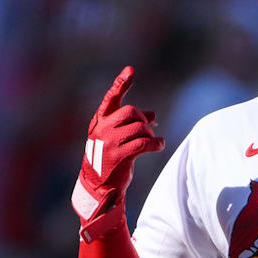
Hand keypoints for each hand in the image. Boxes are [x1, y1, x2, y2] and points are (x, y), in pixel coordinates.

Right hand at [72, 66, 164, 223]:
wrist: (98, 187)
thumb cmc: (110, 159)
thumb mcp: (117, 138)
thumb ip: (132, 123)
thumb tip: (154, 115)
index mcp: (99, 121)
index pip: (111, 98)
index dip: (121, 83)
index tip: (130, 70)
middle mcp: (101, 129)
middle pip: (132, 112)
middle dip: (145, 120)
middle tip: (150, 129)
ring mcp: (108, 143)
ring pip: (139, 128)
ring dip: (150, 135)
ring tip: (154, 142)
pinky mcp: (118, 157)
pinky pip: (143, 144)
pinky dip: (156, 144)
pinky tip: (159, 145)